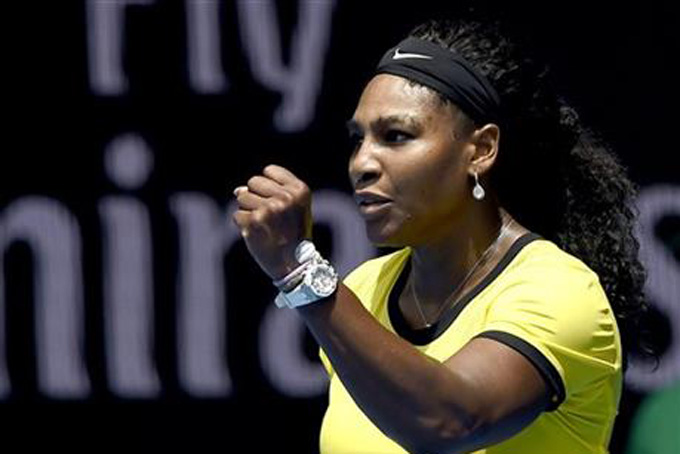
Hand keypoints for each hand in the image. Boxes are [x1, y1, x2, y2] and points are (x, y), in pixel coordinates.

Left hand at [232, 164, 312, 280]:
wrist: (296, 265)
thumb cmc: (293, 234)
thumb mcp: (294, 208)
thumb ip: (271, 192)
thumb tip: (238, 190)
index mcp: (299, 190)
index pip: (269, 171)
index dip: (268, 186)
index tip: (277, 203)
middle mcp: (286, 197)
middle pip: (253, 181)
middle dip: (256, 196)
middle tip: (270, 217)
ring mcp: (270, 209)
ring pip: (242, 197)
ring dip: (248, 211)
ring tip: (263, 225)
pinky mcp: (254, 222)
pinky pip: (237, 215)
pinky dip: (243, 225)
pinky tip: (257, 235)